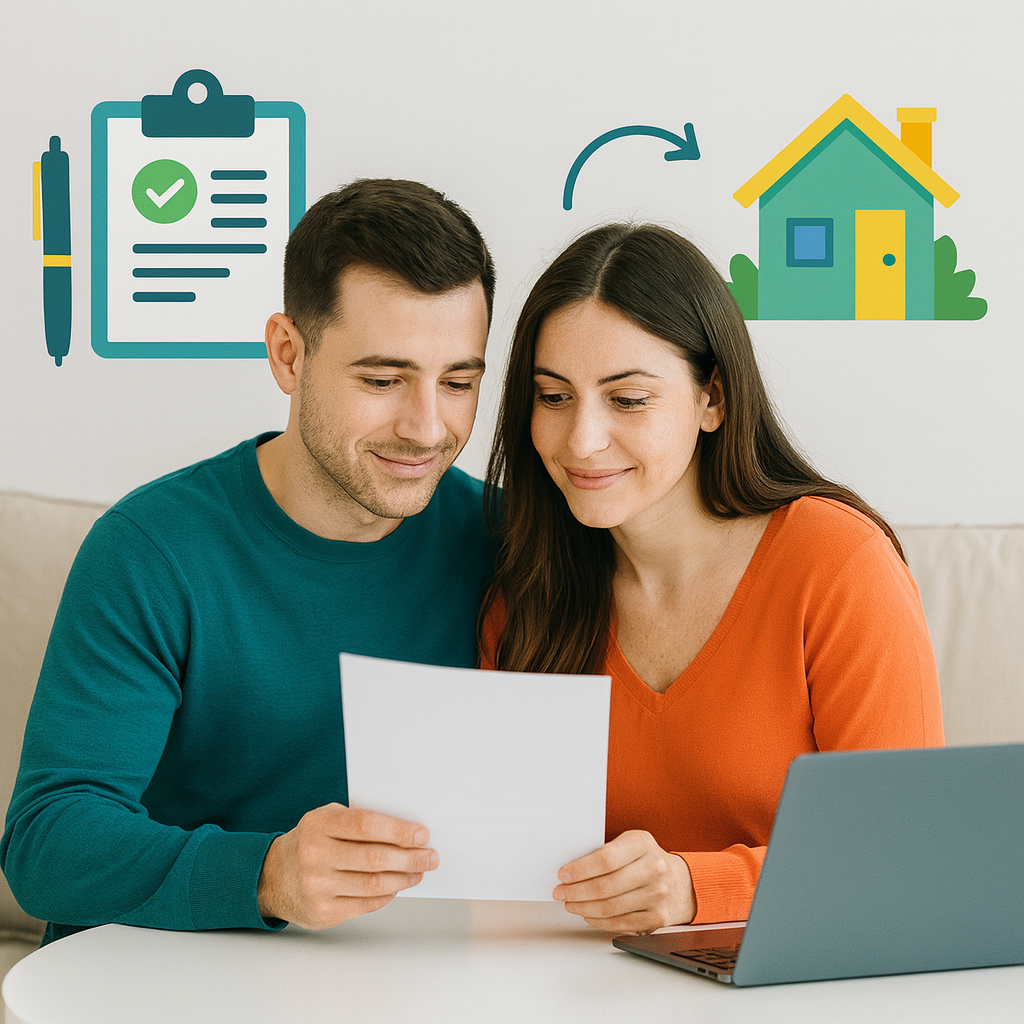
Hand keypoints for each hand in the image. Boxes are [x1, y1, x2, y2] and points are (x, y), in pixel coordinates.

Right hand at [257, 803, 437, 928]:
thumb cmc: (311, 841)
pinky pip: (366, 904)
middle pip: (375, 857)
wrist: (273, 876)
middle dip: (410, 857)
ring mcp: (317, 887)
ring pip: (374, 884)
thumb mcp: (327, 818)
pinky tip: (398, 885)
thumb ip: (359, 821)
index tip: (422, 834)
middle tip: (430, 856)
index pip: (366, 825)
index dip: (399, 830)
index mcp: (319, 825)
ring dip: (404, 878)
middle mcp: (315, 855)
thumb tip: (407, 831)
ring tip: (419, 871)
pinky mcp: (322, 913)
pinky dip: (388, 895)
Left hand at [552, 830, 695, 932]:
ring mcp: (657, 896)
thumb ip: (605, 852)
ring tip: (570, 903)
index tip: (563, 874)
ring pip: (610, 908)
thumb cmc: (645, 860)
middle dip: (576, 891)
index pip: (606, 859)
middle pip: (605, 886)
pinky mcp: (657, 918)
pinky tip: (587, 914)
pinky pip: (619, 923)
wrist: (680, 881)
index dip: (580, 870)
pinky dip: (598, 920)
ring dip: (583, 907)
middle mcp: (654, 869)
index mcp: (643, 843)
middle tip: (560, 892)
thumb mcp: (630, 844)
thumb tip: (570, 869)